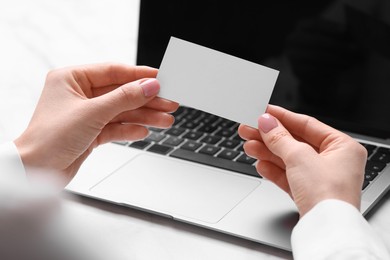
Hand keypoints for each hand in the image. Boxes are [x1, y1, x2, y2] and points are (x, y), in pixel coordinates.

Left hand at [14, 63, 178, 185]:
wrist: (36, 171)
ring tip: (166, 120)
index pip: (114, 71)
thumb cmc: (50, 138)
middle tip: (170, 102)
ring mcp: (86, 114)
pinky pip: (116, 127)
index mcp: (72, 79)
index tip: (161, 79)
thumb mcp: (93, 113)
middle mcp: (80, 94)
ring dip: (144, 116)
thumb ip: (125, 98)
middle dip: (147, 99)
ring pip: (122, 111)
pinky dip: (130, 129)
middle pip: (122, 93)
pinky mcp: (90, 132)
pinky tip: (145, 131)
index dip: (139, 75)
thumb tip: (150, 86)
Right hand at [238, 105, 366, 216]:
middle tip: (250, 129)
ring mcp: (320, 178)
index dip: (283, 117)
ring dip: (267, 152)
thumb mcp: (299, 157)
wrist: (325, 228)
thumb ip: (279, 138)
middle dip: (270, 137)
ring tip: (248, 146)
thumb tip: (267, 123)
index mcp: (342, 147)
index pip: (308, 125)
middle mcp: (334, 162)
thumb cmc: (328, 194)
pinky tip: (260, 164)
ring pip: (289, 160)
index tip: (265, 112)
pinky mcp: (309, 193)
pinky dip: (274, 170)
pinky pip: (288, 176)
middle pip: (295, 143)